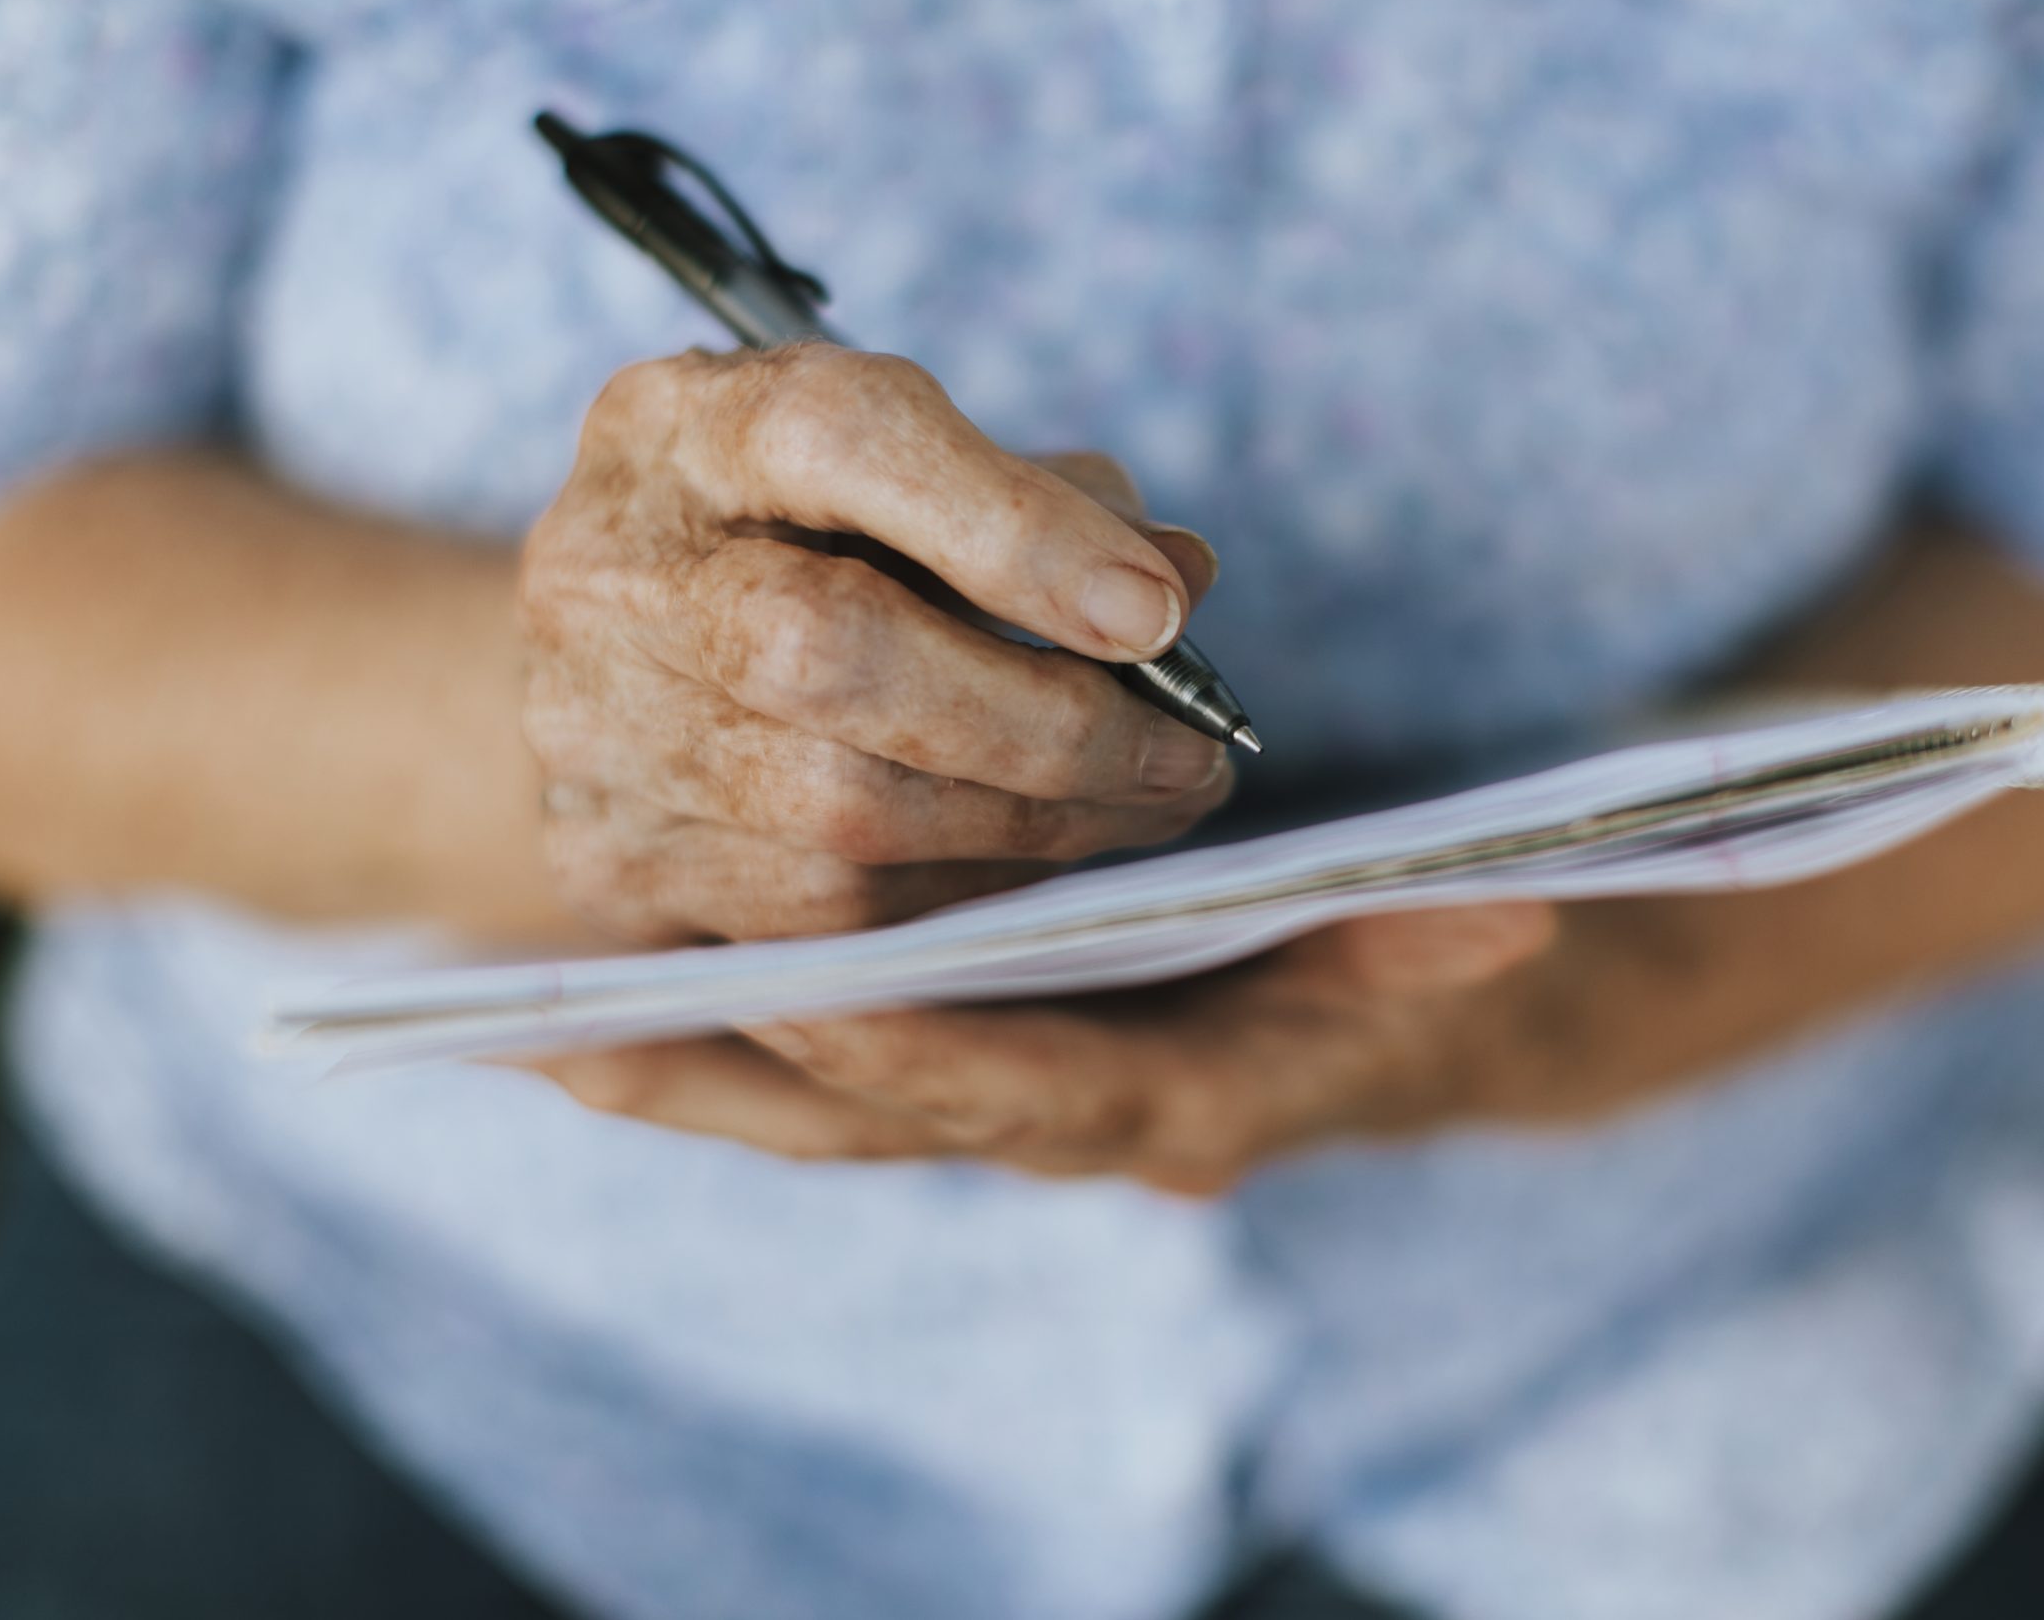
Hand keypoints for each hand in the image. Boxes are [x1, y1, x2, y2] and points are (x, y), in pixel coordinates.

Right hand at [517, 344, 1233, 944]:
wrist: (607, 664)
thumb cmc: (798, 546)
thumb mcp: (907, 473)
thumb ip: (1041, 501)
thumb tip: (1178, 579)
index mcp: (686, 424)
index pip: (840, 438)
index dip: (1013, 530)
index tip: (1158, 612)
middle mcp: (611, 567)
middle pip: (826, 651)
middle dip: (1044, 719)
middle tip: (1188, 752)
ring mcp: (592, 726)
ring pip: (838, 813)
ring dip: (1034, 825)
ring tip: (1151, 805)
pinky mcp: (611, 861)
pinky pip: (823, 916)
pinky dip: (965, 888)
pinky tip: (1040, 855)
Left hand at [531, 899, 1720, 1195]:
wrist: (1358, 1020)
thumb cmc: (1368, 976)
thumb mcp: (1391, 962)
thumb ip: (1422, 948)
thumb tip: (1508, 920)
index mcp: (1167, 1105)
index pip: (1031, 1093)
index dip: (923, 1059)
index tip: (809, 1011)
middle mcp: (1059, 1122)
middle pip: (876, 1122)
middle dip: (740, 1081)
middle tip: (582, 1028)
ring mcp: (993, 1101)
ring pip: (817, 1109)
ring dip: (688, 1068)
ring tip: (536, 1015)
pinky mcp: (945, 1060)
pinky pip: (807, 1071)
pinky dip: (709, 1038)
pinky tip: (585, 991)